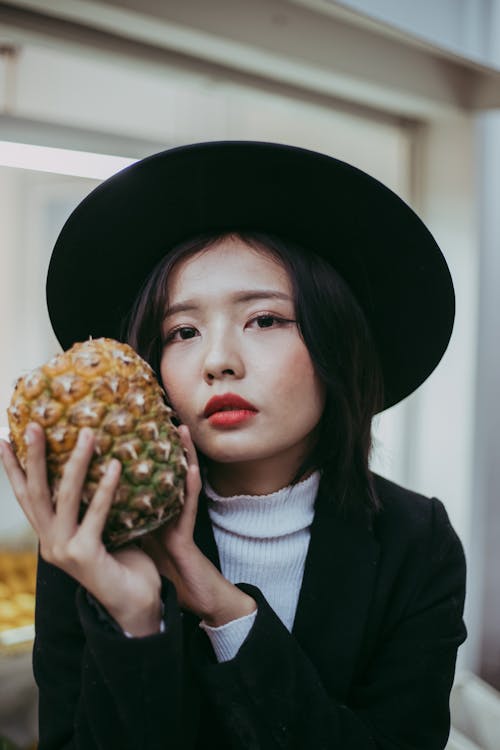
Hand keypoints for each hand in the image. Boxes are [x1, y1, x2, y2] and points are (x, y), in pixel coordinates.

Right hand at [0, 423, 162, 635]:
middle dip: (33, 456)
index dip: (13, 467)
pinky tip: (115, 466)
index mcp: (50, 535)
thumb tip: (105, 460)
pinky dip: (106, 488)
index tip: (4, 437)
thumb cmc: (123, 563)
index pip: (26, 496)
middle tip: (34, 424)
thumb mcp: (100, 529)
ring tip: (88, 433)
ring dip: (76, 462)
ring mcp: (64, 550)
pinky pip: (96, 514)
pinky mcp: (85, 555)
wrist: (136, 606)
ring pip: (65, 498)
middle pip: (35, 492)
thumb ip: (92, 505)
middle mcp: (50, 542)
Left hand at [139, 425, 255, 625]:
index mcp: (150, 513)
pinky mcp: (186, 537)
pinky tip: (189, 468)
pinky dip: (188, 488)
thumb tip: (100, 507)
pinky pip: (187, 508)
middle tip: (154, 415)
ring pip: (180, 482)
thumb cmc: (165, 575)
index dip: (135, 455)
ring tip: (179, 429)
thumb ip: (128, 524)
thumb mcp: (140, 544)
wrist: (192, 601)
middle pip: (161, 473)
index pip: (141, 478)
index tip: (125, 430)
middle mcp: (165, 512)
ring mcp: (179, 522)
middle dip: (160, 445)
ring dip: (181, 455)